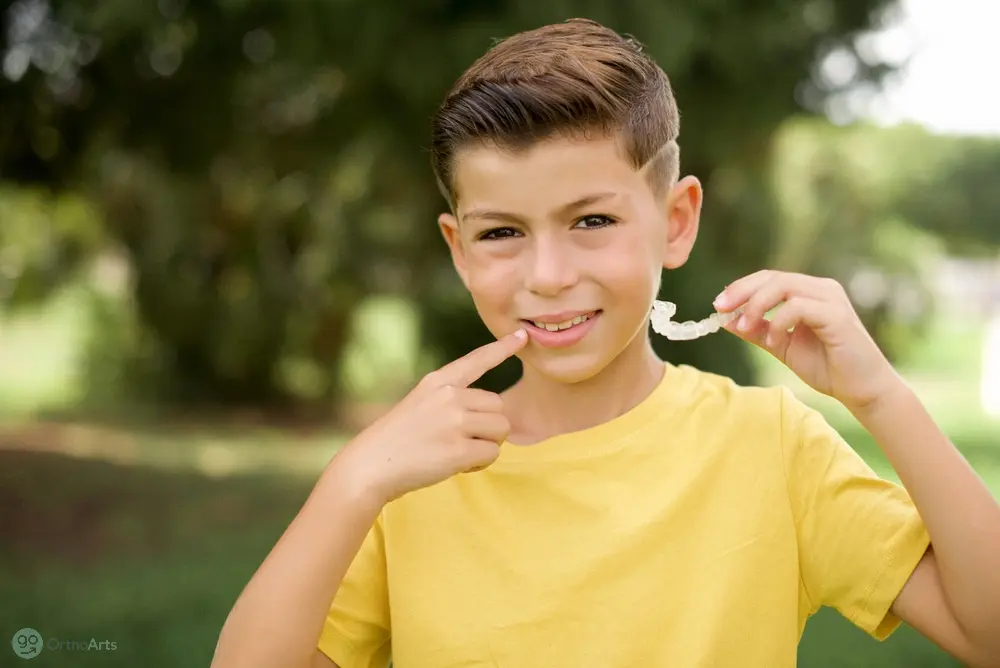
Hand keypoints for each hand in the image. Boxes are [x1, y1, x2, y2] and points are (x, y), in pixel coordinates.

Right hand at [336, 328, 527, 505]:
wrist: (371, 464)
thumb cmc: (396, 439)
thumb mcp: (420, 403)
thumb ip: (451, 400)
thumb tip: (490, 413)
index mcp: (438, 381)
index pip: (477, 360)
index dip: (502, 348)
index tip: (522, 335)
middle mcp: (449, 396)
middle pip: (498, 406)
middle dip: (488, 426)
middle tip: (460, 441)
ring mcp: (454, 422)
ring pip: (501, 429)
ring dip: (487, 444)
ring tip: (458, 452)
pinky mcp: (458, 450)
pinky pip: (492, 453)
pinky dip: (480, 463)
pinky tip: (457, 465)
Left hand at [713, 270, 901, 411]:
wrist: (861, 389)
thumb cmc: (827, 367)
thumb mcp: (781, 346)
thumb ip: (758, 331)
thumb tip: (726, 320)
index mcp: (809, 292)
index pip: (769, 279)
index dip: (741, 287)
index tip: (718, 304)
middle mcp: (821, 288)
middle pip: (773, 277)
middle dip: (742, 291)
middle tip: (721, 308)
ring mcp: (831, 299)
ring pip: (784, 286)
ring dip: (757, 306)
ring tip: (745, 328)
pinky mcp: (837, 314)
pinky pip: (798, 307)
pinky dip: (779, 321)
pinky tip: (774, 340)